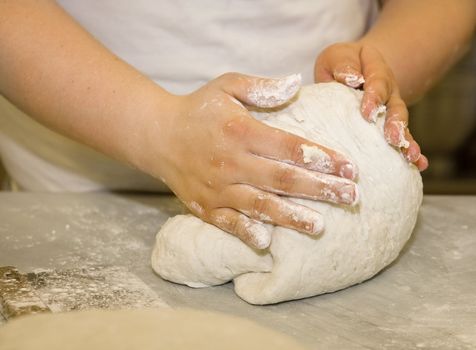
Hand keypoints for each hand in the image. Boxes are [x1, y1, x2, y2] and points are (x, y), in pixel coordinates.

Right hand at [140, 73, 358, 248]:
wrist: (157, 135)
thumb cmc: (198, 109)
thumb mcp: (226, 86)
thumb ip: (261, 88)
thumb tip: (297, 83)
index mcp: (240, 131)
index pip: (289, 147)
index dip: (322, 158)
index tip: (349, 167)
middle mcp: (230, 162)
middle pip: (282, 178)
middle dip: (320, 189)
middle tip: (351, 196)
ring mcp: (217, 187)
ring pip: (259, 205)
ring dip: (291, 216)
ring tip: (319, 225)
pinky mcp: (205, 206)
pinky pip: (228, 223)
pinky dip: (246, 233)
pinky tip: (267, 242)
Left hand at [315, 42, 427, 170]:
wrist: (351, 70)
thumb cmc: (339, 65)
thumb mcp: (336, 58)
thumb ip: (343, 65)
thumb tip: (351, 79)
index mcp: (375, 69)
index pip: (377, 81)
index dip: (374, 96)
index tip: (367, 112)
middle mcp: (389, 89)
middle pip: (394, 106)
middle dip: (395, 123)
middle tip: (393, 139)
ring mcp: (392, 108)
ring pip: (401, 124)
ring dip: (406, 140)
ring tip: (411, 156)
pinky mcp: (390, 124)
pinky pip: (402, 137)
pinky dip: (410, 149)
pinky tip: (418, 164)